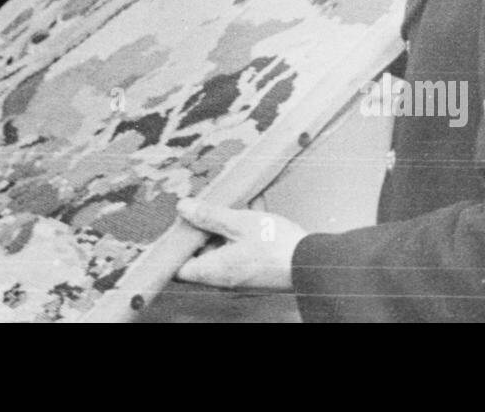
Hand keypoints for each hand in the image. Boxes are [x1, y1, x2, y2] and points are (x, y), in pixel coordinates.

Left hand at [174, 198, 307, 289]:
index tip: (175, 226)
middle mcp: (222, 278)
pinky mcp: (251, 270)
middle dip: (199, 232)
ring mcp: (237, 276)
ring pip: (218, 250)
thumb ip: (208, 216)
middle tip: (203, 207)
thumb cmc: (276, 247)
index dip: (173, 248)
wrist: (312, 262)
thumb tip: (183, 208)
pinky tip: (248, 211)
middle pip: (198, 257)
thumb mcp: (239, 222)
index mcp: (214, 270)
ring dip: (221, 229)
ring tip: (228, 206)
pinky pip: (235, 251)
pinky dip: (237, 233)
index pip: (178, 269)